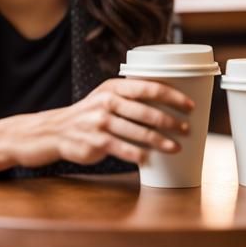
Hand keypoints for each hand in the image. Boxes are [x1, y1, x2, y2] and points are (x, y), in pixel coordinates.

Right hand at [6, 78, 195, 168]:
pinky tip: (150, 159)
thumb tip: (167, 103)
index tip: (189, 105)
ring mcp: (101, 123)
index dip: (172, 96)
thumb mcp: (106, 97)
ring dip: (161, 141)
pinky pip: (125, 150)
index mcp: (114, 87)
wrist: (56, 130)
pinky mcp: (97, 142)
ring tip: (176, 147)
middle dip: (171, 121)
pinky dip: (140, 156)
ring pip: (139, 133)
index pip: (149, 87)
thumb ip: (130, 96)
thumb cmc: (90, 114)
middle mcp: (107, 102)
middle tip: (187, 128)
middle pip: (147, 111)